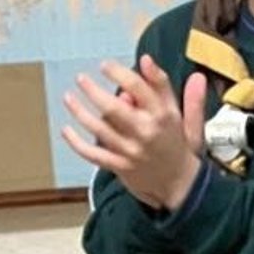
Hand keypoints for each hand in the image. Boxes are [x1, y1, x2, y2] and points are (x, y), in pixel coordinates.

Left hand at [60, 56, 209, 211]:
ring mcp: (131, 151)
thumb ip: (185, 94)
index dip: (119, 73)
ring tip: (69, 98)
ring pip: (100, 128)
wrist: (181, 188)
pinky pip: (94, 154)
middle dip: (93, 91)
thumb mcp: (187, 120)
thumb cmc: (181, 150)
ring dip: (80, 112)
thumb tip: (175, 69)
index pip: (139, 87)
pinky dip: (77, 143)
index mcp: (164, 116)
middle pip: (114, 107)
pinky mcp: (120, 167)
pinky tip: (66, 131)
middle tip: (81, 79)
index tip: (105, 65)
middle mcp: (146, 132)